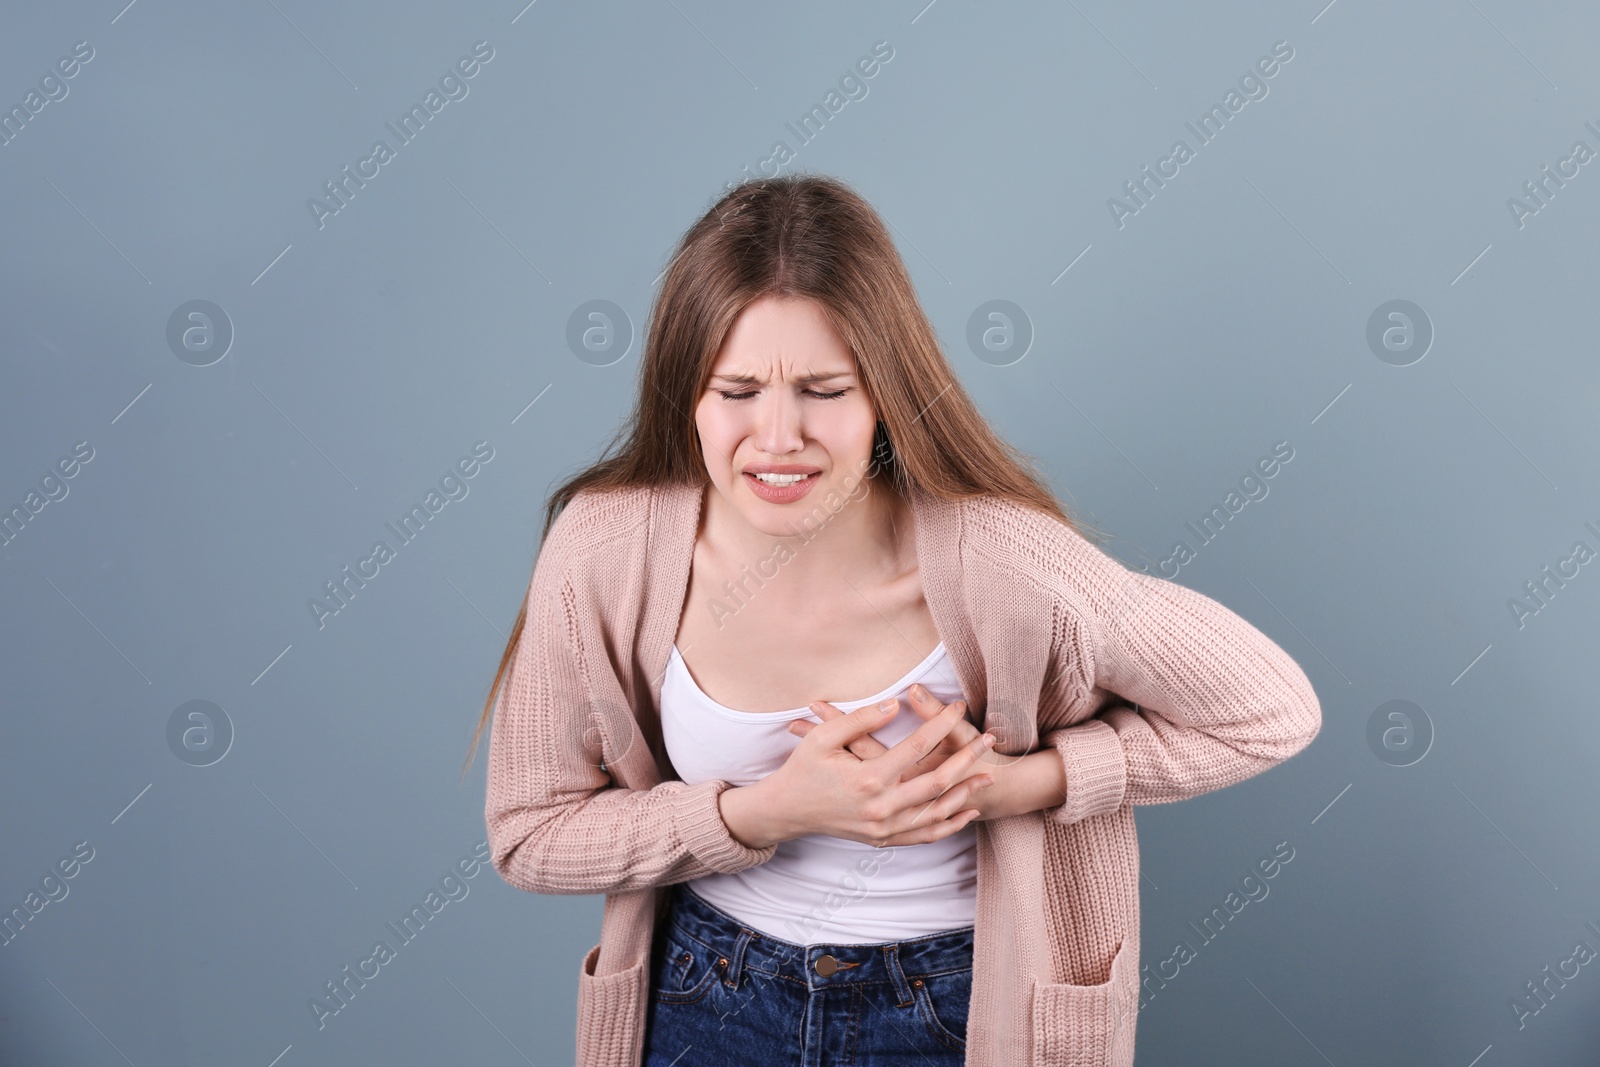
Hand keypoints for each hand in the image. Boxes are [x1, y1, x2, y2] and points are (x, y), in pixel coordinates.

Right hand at [759, 692, 997, 848]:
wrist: (785, 811)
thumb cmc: (802, 769)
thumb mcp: (824, 737)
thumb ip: (861, 719)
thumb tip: (895, 704)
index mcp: (868, 778)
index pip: (918, 745)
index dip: (942, 722)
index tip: (959, 705)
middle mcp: (880, 807)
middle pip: (938, 781)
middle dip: (968, 758)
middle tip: (990, 739)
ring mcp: (883, 828)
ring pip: (937, 812)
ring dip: (966, 793)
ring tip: (988, 774)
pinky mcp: (883, 840)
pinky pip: (925, 835)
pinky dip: (950, 824)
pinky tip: (968, 810)